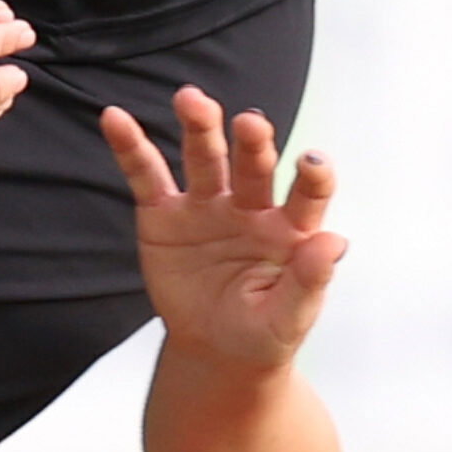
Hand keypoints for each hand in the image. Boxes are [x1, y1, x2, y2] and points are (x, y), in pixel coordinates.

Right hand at [100, 85, 342, 371]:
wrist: (216, 351)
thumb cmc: (263, 332)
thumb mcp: (290, 317)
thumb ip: (310, 280)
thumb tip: (335, 241)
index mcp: (290, 228)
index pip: (308, 192)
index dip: (313, 175)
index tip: (311, 162)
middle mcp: (250, 205)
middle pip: (253, 164)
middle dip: (252, 142)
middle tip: (249, 123)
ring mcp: (206, 206)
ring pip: (204, 158)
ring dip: (200, 127)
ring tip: (191, 100)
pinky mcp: (164, 215)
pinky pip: (146, 175)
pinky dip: (130, 146)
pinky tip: (116, 120)